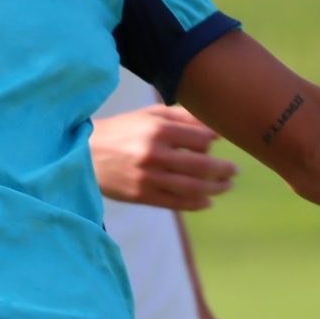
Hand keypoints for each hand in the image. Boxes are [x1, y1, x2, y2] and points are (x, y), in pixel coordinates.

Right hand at [92, 103, 237, 209]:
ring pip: (191, 187)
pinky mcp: (141, 196)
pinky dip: (196, 204)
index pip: (199, 140)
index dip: (212, 143)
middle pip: (200, 166)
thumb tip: (213, 130)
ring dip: (215, 188)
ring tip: (226, 186)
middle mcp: (154, 154)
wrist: (84, 153)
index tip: (218, 144)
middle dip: (223, 170)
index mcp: (157, 130)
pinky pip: (175, 203)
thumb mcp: (148, 115)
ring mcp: (148, 177)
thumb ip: (181, 117)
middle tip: (235, 171)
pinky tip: (208, 201)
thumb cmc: (122, 130)